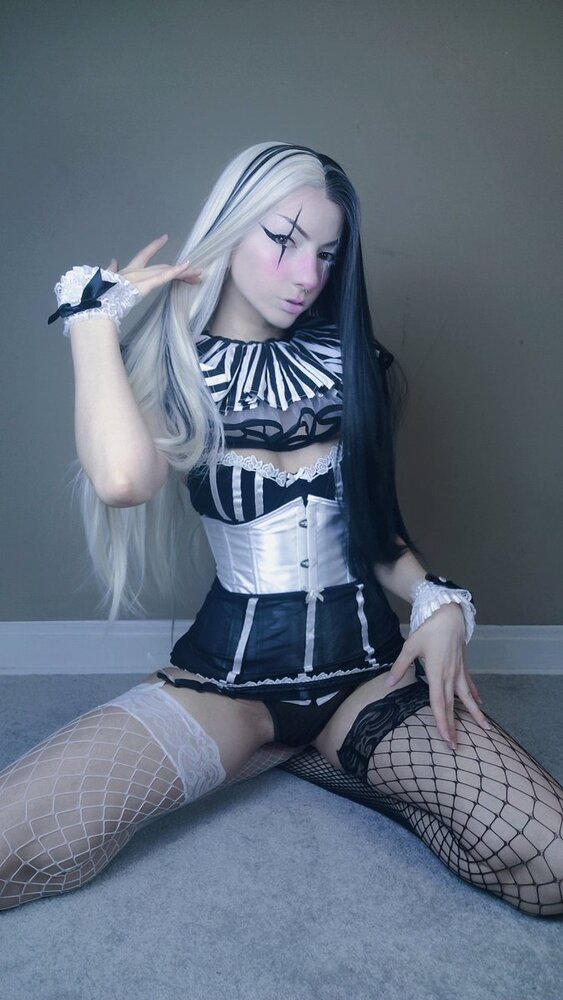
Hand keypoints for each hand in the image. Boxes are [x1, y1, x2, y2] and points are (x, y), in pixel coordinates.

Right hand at [105, 234, 201, 298]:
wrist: (95, 303)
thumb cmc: (98, 295)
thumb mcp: (104, 280)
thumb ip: (111, 269)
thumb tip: (113, 260)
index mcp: (128, 271)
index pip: (144, 255)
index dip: (154, 246)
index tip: (165, 238)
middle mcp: (136, 271)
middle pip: (162, 267)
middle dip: (179, 269)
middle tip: (195, 272)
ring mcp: (141, 277)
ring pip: (167, 271)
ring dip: (184, 272)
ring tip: (199, 272)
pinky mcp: (145, 284)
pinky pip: (164, 277)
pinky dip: (176, 271)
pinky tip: (188, 267)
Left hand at [385, 604, 491, 750]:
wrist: (449, 616)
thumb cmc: (429, 631)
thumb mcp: (410, 647)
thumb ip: (400, 667)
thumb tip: (388, 684)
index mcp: (437, 674)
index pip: (439, 704)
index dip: (442, 722)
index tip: (446, 738)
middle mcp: (450, 676)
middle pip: (452, 706)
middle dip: (454, 727)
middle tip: (456, 746)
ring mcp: (459, 672)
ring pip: (467, 698)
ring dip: (476, 714)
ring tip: (486, 729)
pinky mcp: (463, 666)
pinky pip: (469, 685)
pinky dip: (474, 696)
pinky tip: (480, 703)